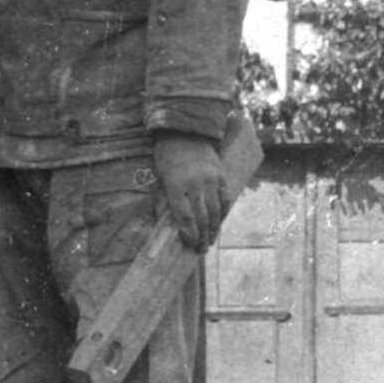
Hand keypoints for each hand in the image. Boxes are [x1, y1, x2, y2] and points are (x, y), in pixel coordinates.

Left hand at [153, 133, 228, 251]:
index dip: (188, 234)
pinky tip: (219, 224)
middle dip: (201, 237)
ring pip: (215, 211)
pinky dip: (223, 214)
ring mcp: (210, 180)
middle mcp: (194, 184)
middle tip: (200, 250)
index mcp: (175, 185)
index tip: (188, 245)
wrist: (185, 133)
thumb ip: (161, 200)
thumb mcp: (158, 177)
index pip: (184, 217)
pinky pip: (225, 199)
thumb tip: (161, 223)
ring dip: (213, 229)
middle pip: (201, 218)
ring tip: (210, 241)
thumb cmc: (167, 157)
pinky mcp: (221, 176)